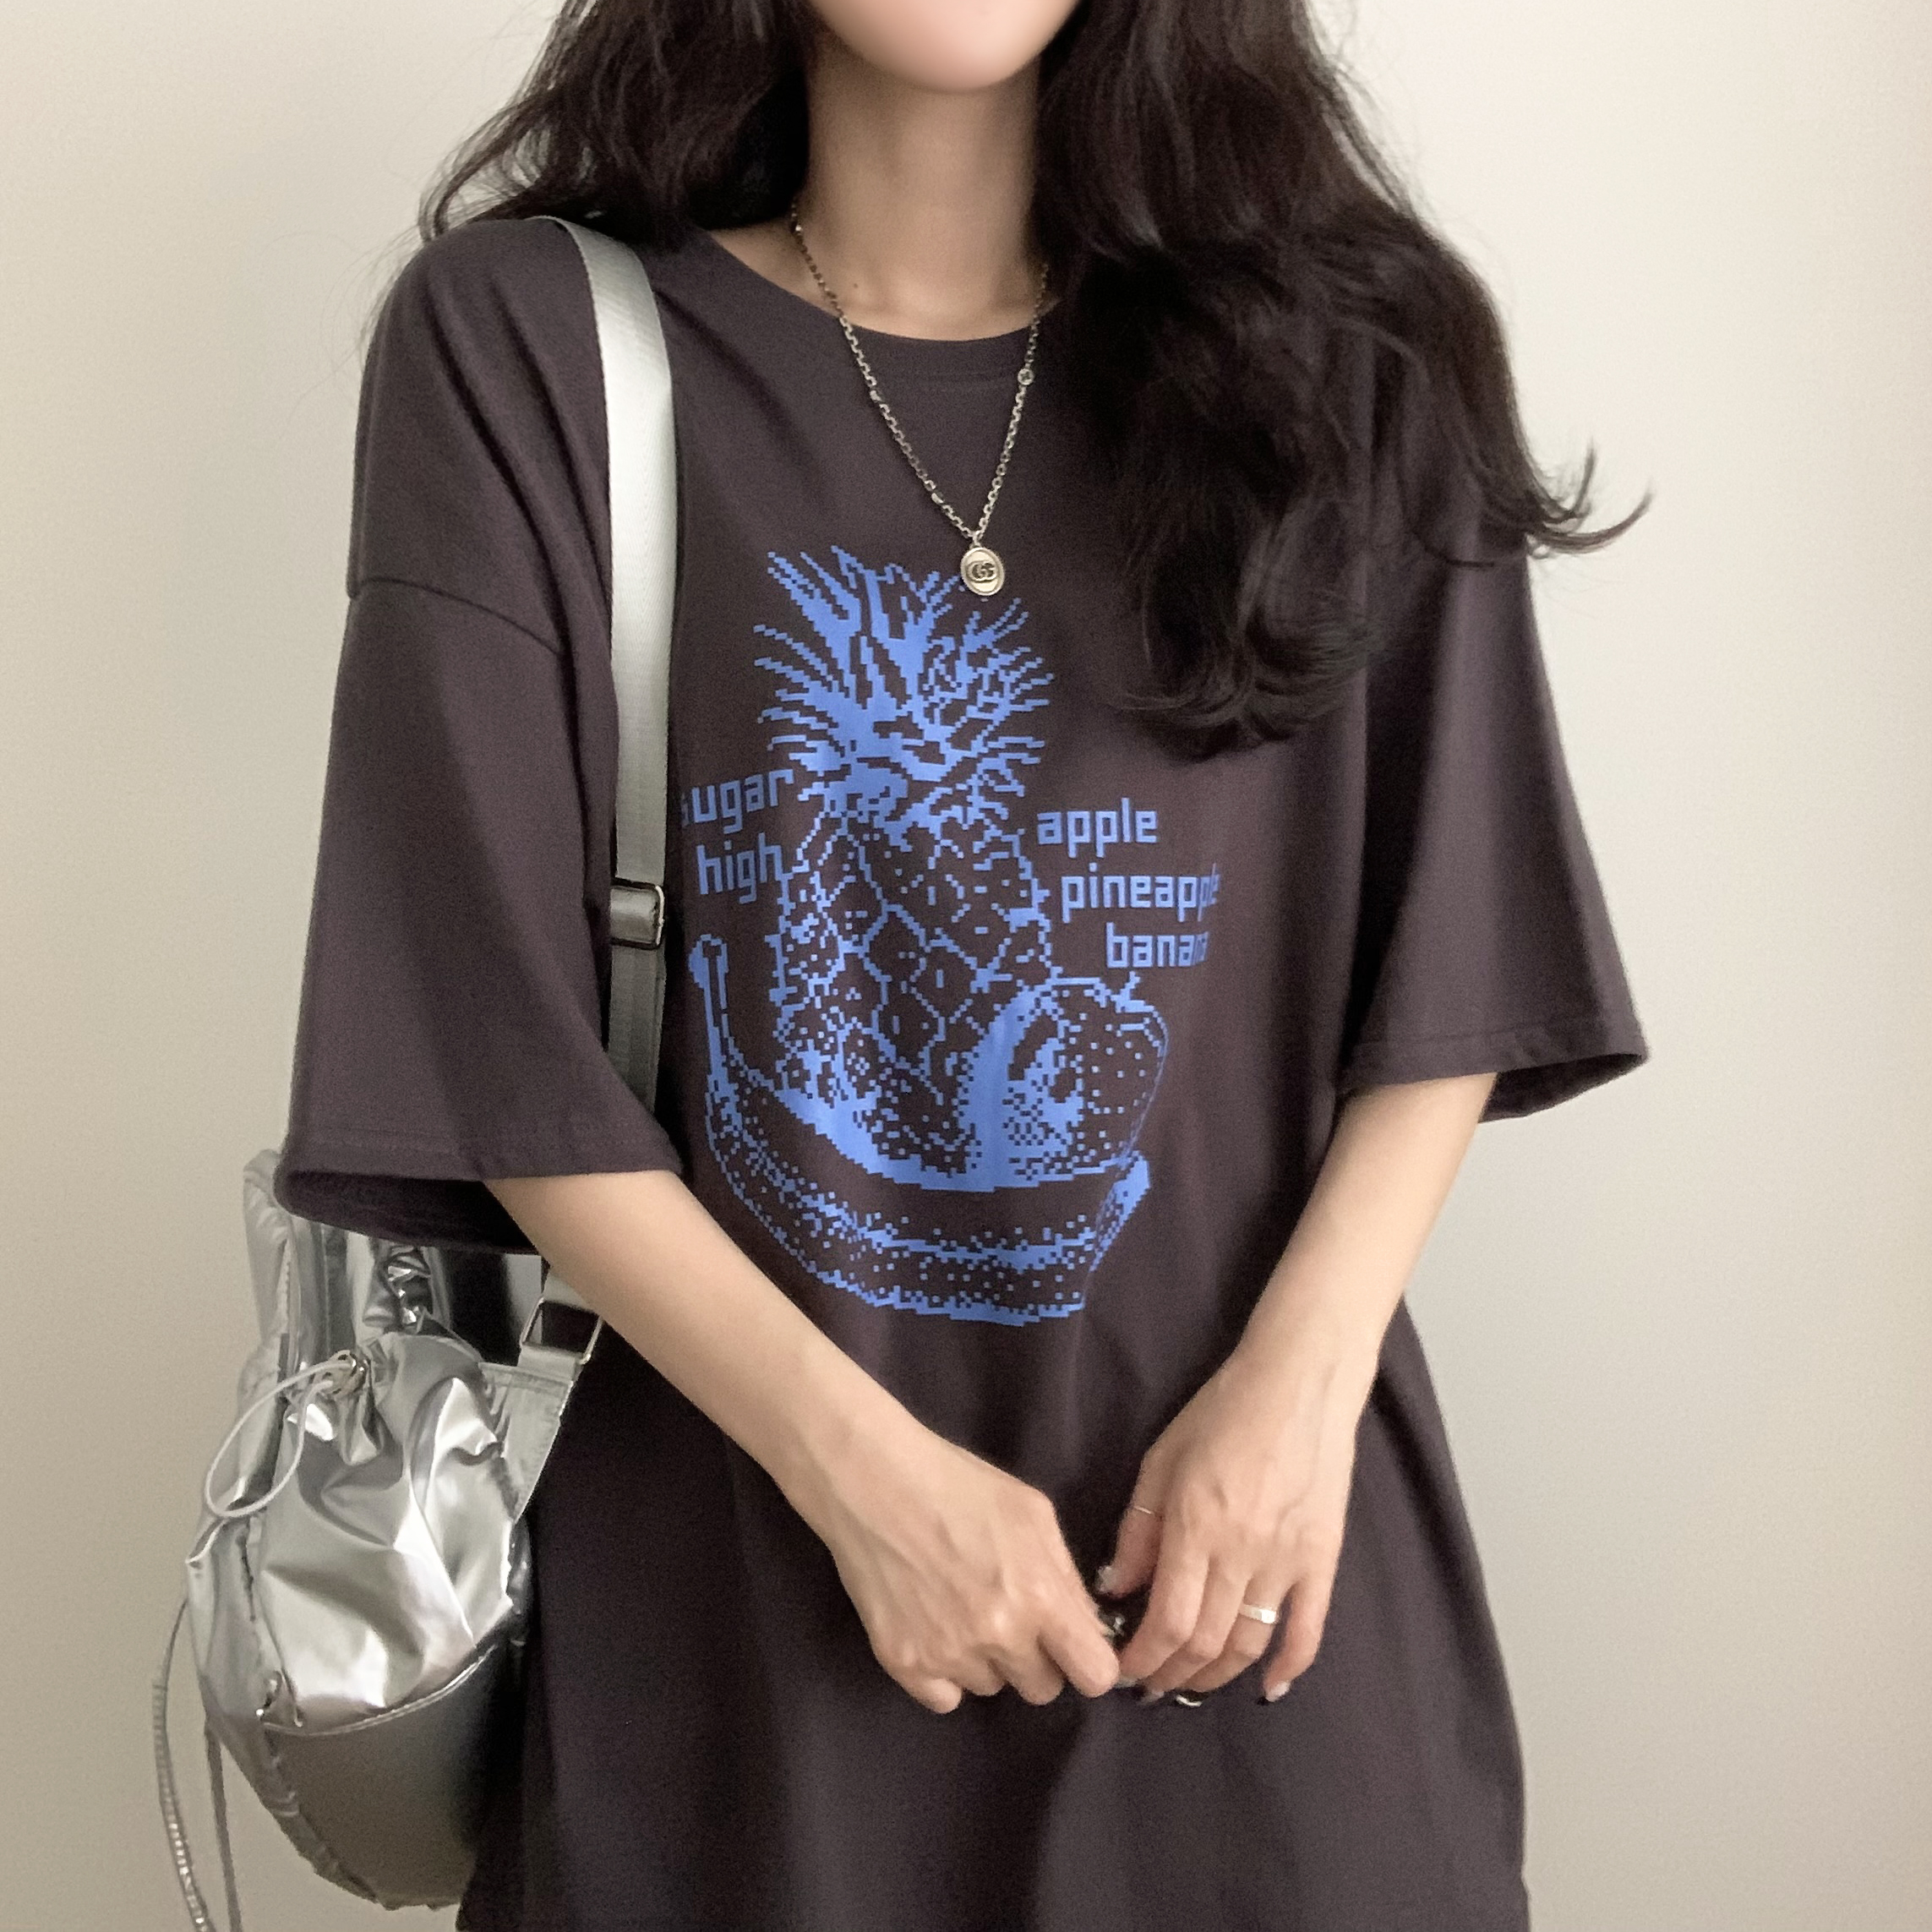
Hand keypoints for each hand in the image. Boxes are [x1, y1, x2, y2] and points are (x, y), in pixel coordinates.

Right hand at [810, 1414, 1126, 1714]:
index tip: (1075, 1647)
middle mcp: (999, 1636)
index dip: (1089, 1662)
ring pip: (992, 1687)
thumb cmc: (959, 1485)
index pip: (1094, 1675)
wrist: (872, 1481)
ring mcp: (949, 1655)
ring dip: (988, 1660)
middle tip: (1011, 1616)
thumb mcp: (1033, 1512)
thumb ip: (1066, 1575)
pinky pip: (946, 1698)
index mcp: (1039, 1596)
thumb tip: (1087, 1626)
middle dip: (1037, 1658)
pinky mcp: (904, 1664)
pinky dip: (946, 1674)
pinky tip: (935, 1630)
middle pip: (1043, 1689)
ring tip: (962, 1609)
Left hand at [1097, 1337, 1373, 1700]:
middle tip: (1149, 1685)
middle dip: (1172, 1674)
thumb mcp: (1161, 1460)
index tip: (1123, 1671)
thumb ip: (1138, 1530)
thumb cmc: (1221, 1413)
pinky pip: (1309, 1629)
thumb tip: (1116, 1590)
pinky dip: (1289, 1667)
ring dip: (1216, 1675)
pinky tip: (1268, 1689)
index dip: (1144, 1658)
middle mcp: (1242, 1553)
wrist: (1299, 1384)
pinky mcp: (1323, 1559)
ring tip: (1190, 1684)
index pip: (1168, 1620)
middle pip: (1205, 1641)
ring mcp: (1288, 1560)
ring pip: (1250, 1643)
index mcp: (1196, 1526)